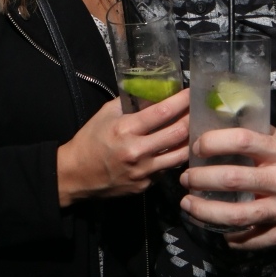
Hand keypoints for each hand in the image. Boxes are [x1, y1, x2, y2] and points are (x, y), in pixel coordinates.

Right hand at [57, 88, 188, 205]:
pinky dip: (174, 157)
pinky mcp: (146, 185)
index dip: (181, 101)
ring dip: (191, 140)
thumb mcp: (106, 114)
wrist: (75, 175)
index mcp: (125, 129)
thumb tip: (154, 92)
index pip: (162, 112)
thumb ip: (130, 102)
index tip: (192, 92)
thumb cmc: (90, 140)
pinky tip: (179, 148)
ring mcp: (143, 172)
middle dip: (192, 118)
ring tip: (198, 128)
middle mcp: (137, 151)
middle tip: (200, 109)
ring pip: (179, 154)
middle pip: (177, 133)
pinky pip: (167, 169)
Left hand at [179, 127, 275, 248]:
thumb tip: (216, 120)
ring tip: (188, 205)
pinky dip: (228, 235)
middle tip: (185, 179)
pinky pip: (251, 238)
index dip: (214, 142)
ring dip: (206, 211)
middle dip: (201, 179)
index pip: (243, 141)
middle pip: (233, 180)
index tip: (197, 147)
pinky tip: (215, 227)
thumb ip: (254, 134)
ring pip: (238, 215)